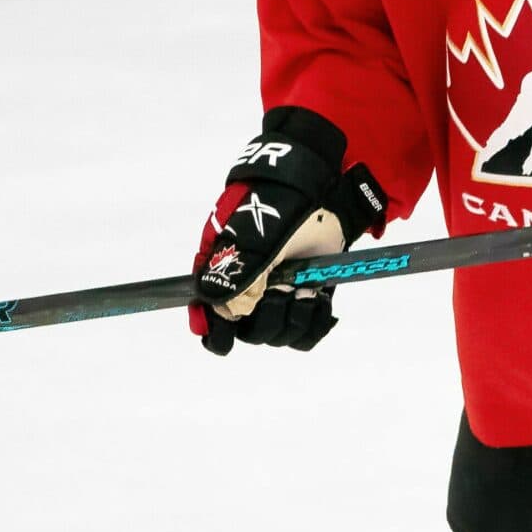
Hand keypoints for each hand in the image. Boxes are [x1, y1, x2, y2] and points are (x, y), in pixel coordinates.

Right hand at [191, 107, 388, 354]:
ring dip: (294, 319)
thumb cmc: (278, 208)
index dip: (216, 332)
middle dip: (267, 319)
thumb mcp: (251, 238)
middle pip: (250, 332)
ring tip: (305, 292)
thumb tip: (222, 311)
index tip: (224, 341)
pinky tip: (320, 305)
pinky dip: (314, 325)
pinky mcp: (308, 296)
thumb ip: (234, 274)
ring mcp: (280, 294)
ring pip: (279, 334)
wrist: (319, 190)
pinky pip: (306, 332)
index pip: (211, 314)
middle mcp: (251, 288)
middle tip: (281, 293)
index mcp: (225, 271)